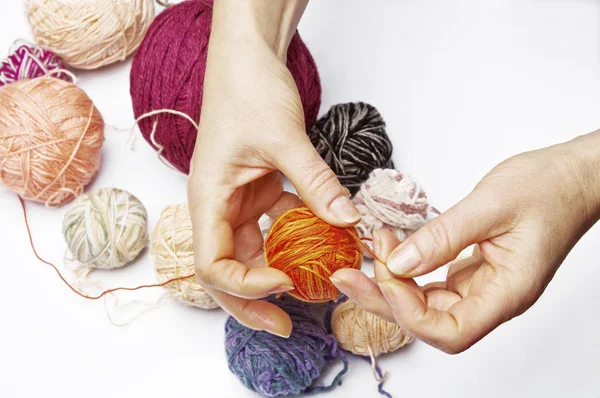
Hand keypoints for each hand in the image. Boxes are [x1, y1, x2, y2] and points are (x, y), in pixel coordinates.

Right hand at [188, 0, 359, 336]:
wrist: (247, 58)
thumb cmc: (248, 90)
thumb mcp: (283, 138)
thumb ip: (314, 183)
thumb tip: (348, 222)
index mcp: (207, 198)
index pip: (211, 264)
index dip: (245, 284)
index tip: (287, 282)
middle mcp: (217, 207)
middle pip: (226, 271)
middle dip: (253, 302)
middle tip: (286, 326)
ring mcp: (238, 202)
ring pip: (251, 254)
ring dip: (278, 275)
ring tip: (312, 292)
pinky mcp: (259, 193)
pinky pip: (275, 228)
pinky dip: (298, 241)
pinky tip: (323, 247)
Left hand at [331, 132, 599, 352]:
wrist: (572, 176)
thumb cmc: (547, 187)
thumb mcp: (490, 205)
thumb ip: (443, 237)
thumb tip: (398, 263)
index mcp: (508, 292)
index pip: (451, 332)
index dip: (409, 312)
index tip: (385, 273)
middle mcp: (493, 299)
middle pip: (430, 323)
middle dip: (385, 300)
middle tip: (349, 273)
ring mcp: (482, 287)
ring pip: (426, 306)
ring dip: (391, 286)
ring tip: (367, 255)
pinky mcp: (472, 272)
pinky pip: (432, 285)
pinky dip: (406, 272)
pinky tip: (390, 253)